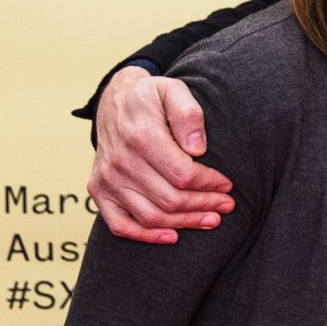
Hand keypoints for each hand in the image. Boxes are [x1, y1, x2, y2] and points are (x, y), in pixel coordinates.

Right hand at [88, 67, 231, 243]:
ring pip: (151, 216)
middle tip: (226, 205)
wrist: (115, 102)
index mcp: (141, 137)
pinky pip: (119, 225)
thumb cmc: (150, 98)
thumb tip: (197, 148)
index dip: (209, 184)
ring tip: (210, 219)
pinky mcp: (98, 190)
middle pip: (170, 199)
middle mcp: (120, 161)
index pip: (183, 174)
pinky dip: (146, 236)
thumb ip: (188, 113)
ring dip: (185, 222)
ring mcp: (107, 179)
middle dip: (204, 205)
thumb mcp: (173, 90)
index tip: (227, 184)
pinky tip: (172, 236)